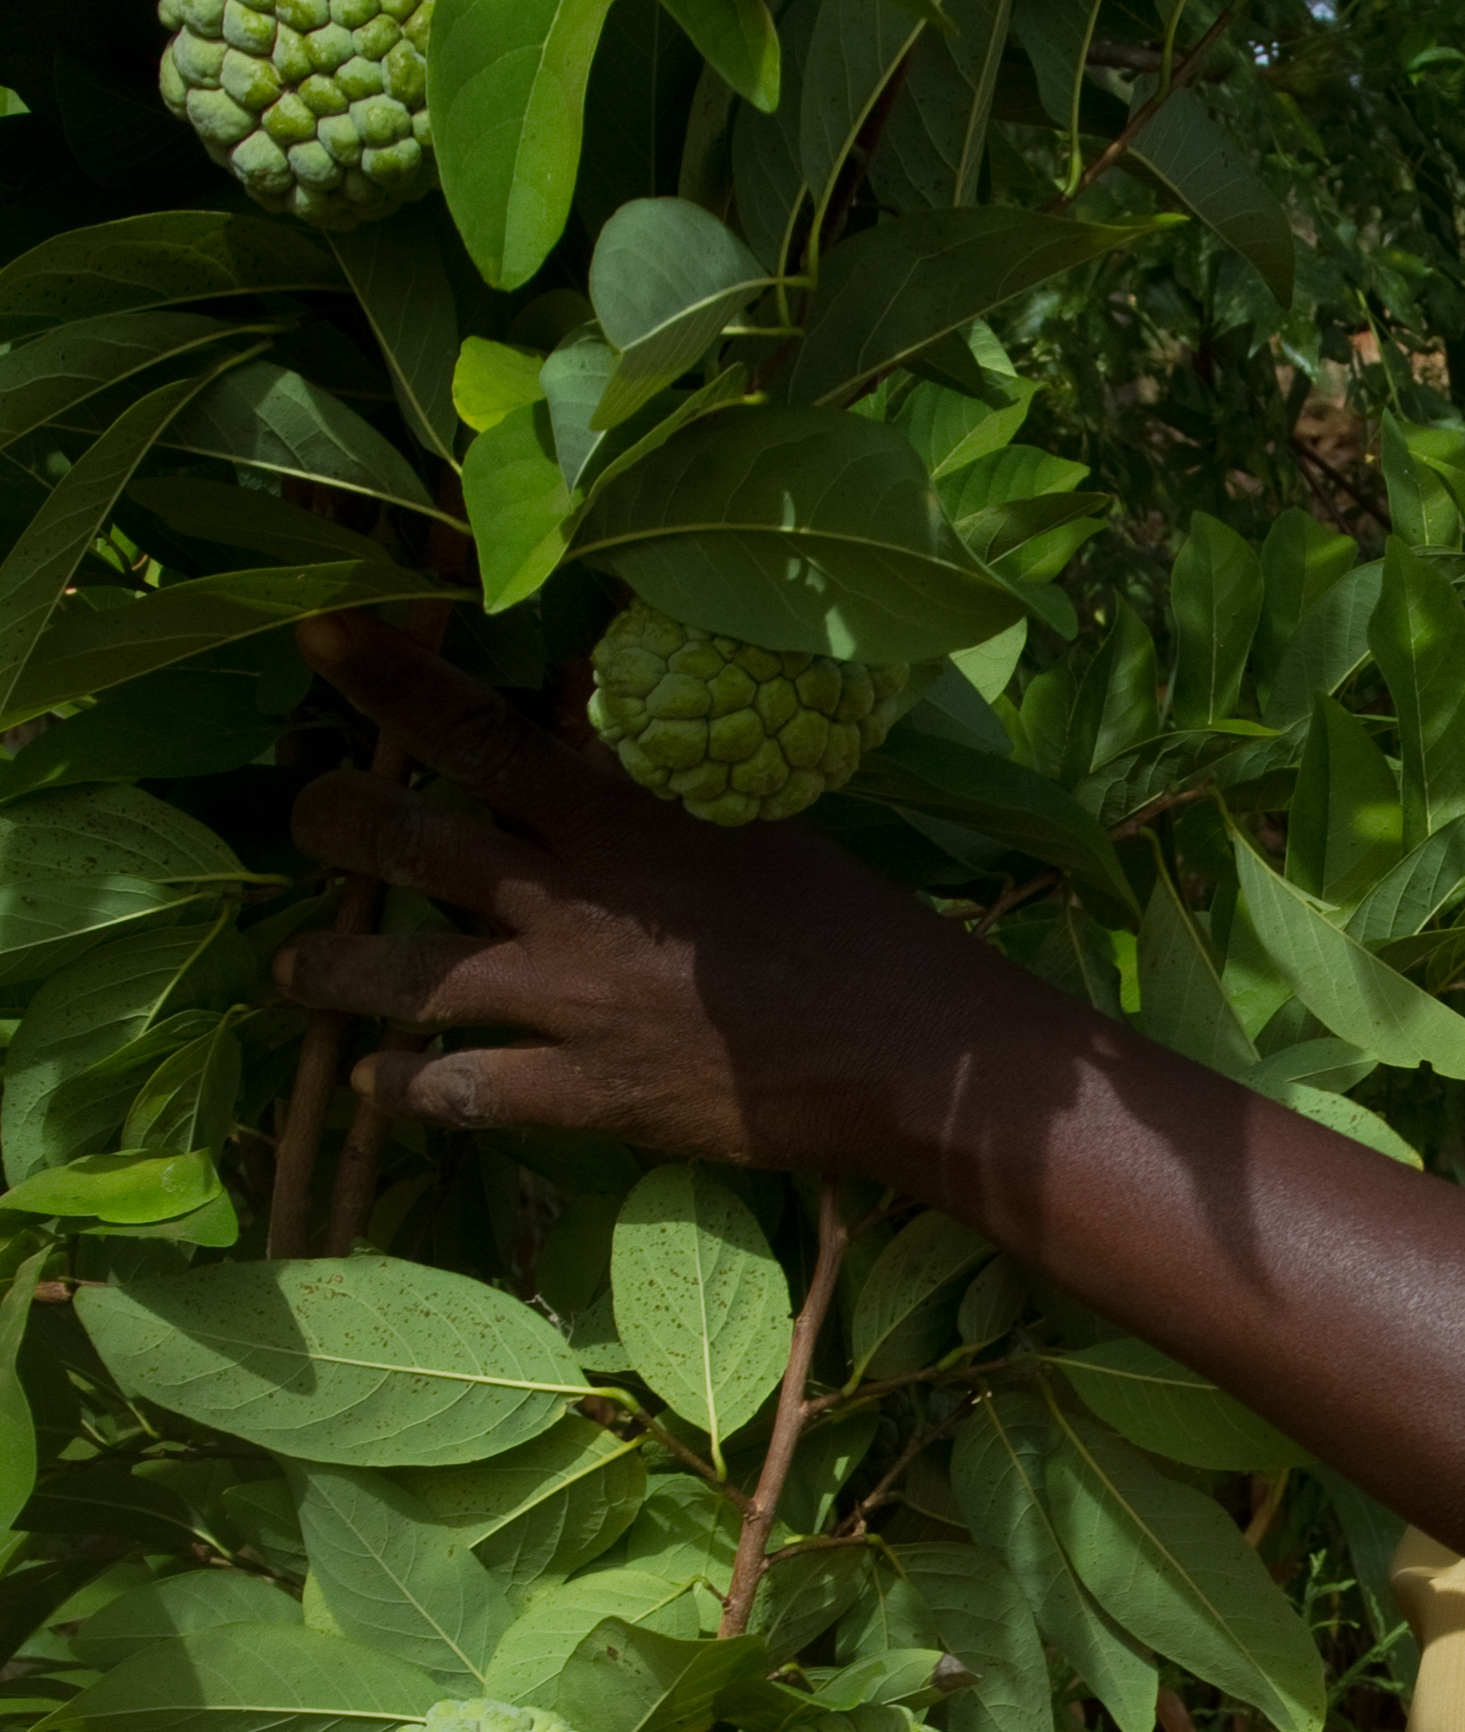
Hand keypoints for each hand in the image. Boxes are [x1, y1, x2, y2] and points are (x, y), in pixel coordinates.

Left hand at [272, 610, 1067, 1182]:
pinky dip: (401, 1086)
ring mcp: (564, 1005)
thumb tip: (578, 699)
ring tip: (292, 965)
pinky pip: (457, 1091)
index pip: (476, 729)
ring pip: (404, 978)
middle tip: (306, 814)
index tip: (318, 634)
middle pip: (408, 843)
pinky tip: (369, 1084)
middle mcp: (567, 902)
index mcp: (614, 818)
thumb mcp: (754, 815)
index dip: (389, 678)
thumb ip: (652, 768)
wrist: (904, 1051)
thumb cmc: (848, 921)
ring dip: (330, 968)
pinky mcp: (582, 1097)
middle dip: (333, 821)